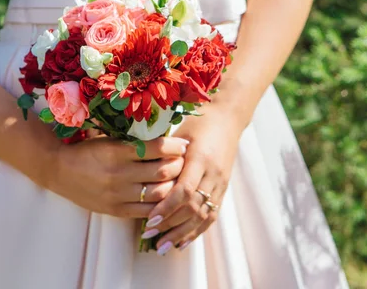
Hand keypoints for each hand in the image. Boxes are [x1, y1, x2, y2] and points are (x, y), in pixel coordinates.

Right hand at [49, 136, 188, 217]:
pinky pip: (147, 211)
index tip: (184, 144)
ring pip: (159, 193)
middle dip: (179, 166)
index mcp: (118, 151)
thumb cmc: (87, 151)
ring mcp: (118, 194)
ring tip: (178, 179)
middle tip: (185, 161)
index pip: (157, 148)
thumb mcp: (109, 140)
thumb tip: (167, 139)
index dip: (176, 146)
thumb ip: (134, 142)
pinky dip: (160, 205)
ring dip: (174, 186)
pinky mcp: (116, 210)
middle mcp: (119, 173)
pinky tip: (166, 197)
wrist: (59, 171)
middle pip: (162, 172)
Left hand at [142, 106, 244, 253]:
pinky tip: (182, 242)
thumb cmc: (198, 122)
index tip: (150, 219)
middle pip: (193, 207)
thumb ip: (164, 155)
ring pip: (203, 215)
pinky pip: (211, 215)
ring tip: (163, 247)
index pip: (184, 190)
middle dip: (171, 224)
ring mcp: (221, 183)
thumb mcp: (179, 134)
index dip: (167, 207)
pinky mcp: (224, 189)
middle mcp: (213, 173)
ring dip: (182, 233)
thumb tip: (139, 174)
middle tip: (149, 235)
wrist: (227, 118)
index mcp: (200, 158)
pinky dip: (196, 231)